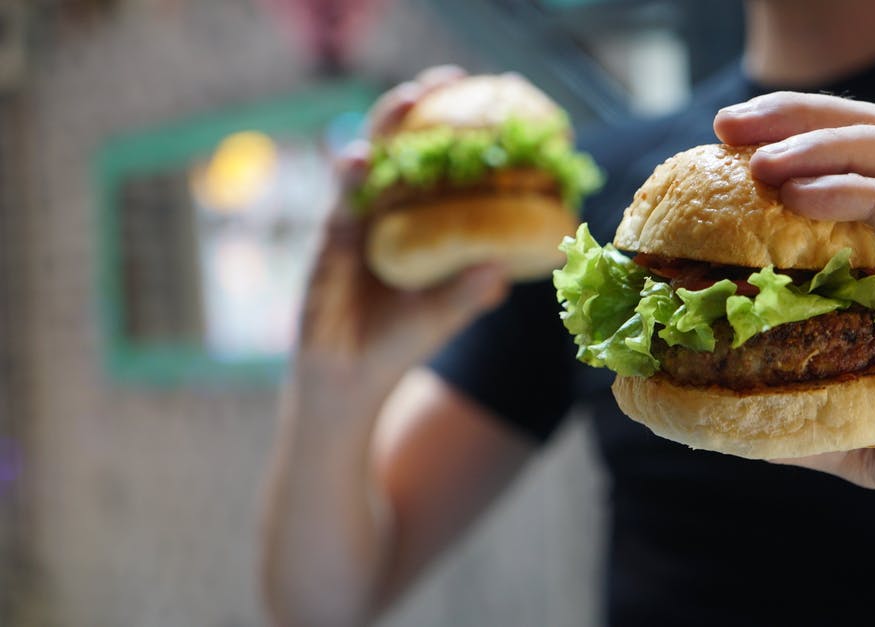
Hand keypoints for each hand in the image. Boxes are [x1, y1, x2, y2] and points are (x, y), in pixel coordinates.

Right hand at [297, 65, 507, 391]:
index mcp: (418, 223)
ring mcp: (356, 223)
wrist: (351, 379)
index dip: (454, 131)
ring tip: (408, 100)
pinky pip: (339, 201)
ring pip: (368, 162)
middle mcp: (388, 213)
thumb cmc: (401, 342)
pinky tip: (357, 160)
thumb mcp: (444, 317)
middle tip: (444, 79)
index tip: (484, 97)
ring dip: (385, 127)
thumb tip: (505, 269)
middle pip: (400, 147)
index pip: (436, 165)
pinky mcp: (329, 242)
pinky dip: (347, 178)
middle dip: (417, 110)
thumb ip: (469, 293)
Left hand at [713, 92, 874, 542]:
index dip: (792, 143)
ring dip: (831, 151)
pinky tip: (811, 196)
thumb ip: (803, 406)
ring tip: (763, 162)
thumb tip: (716, 405)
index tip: (717, 147)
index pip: (858, 164)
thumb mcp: (868, 426)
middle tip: (727, 127)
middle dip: (801, 122)